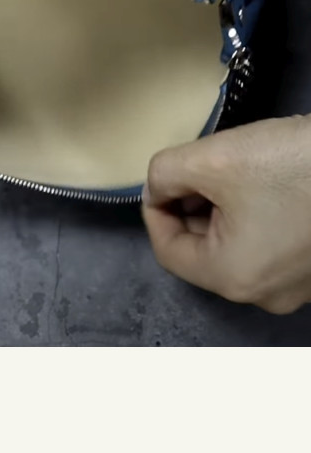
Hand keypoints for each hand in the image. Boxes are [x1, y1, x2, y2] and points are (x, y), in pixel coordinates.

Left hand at [142, 116, 310, 314]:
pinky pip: (268, 246)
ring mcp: (298, 285)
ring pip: (235, 247)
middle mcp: (264, 293)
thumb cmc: (293, 166)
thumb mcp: (213, 159)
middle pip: (202, 250)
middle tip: (197, 168)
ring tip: (230, 172)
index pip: (167, 249)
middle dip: (190, 207)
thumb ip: (165, 174)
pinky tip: (262, 184)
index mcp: (232, 277)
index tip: (163, 177)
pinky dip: (253, 217)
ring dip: (220, 210)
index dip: (156, 209)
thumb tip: (156, 186)